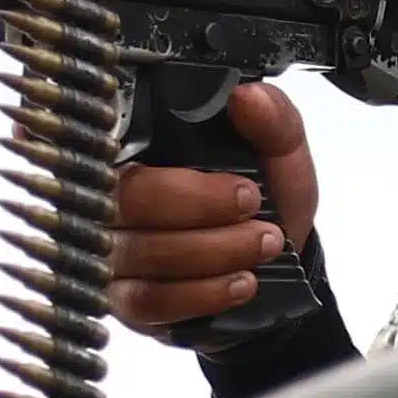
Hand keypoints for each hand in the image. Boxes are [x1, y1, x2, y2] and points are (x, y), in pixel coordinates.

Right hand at [108, 80, 317, 339]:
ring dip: (213, 251)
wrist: (280, 267)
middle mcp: (116, 200)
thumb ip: (273, 120)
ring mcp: (115, 254)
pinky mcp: (128, 302)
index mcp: (142, 151)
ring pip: (145, 252)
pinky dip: (202, 292)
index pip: (125, 149)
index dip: (180, 170)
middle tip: (253, 206)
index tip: (244, 183)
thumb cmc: (265, 201)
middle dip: (201, 208)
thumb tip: (248, 95)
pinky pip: (150, 300)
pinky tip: (240, 283)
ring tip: (263, 244)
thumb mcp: (281, 154)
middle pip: (129, 201)